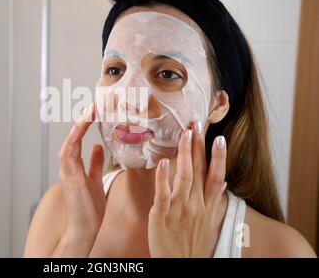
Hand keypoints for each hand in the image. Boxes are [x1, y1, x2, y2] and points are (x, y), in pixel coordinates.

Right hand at [57, 103, 105, 250]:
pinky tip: (81, 128)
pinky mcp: (69, 177)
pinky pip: (68, 153)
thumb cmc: (89, 208)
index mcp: (74, 166)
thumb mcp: (96, 179)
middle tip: (93, 106)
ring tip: (89, 112)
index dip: (84, 125)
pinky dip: (73, 139)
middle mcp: (68, 166)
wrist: (85, 227)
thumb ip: (95, 163)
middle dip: (81, 121)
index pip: (78, 140)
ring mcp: (67, 171)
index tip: (94, 111)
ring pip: (69, 142)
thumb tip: (98, 146)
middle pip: (72, 138)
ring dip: (78, 126)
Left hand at [148, 122, 227, 257]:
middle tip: (197, 122)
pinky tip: (163, 162)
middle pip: (200, 170)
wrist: (181, 266)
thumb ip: (216, 203)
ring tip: (185, 133)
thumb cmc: (195, 245)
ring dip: (185, 153)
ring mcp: (179, 208)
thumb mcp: (211, 224)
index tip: (220, 137)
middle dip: (200, 145)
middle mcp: (196, 205)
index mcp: (208, 206)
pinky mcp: (161, 214)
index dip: (219, 157)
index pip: (215, 176)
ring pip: (184, 176)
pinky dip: (163, 177)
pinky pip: (163, 193)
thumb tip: (223, 184)